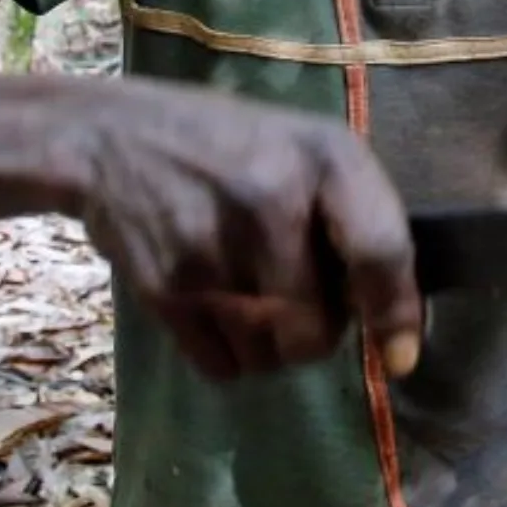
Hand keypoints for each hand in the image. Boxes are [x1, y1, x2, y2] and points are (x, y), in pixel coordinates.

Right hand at [65, 81, 422, 383]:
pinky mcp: (164, 287)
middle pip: (319, 330)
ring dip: (269, 346)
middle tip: (295, 296)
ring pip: (270, 357)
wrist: (107, 139)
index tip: (400, 358)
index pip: (381, 251)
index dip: (397, 314)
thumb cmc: (227, 145)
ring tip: (247, 292)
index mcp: (325, 157)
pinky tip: (213, 304)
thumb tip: (387, 315)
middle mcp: (273, 201)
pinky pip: (222, 366)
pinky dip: (226, 354)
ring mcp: (214, 247)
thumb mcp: (304, 147)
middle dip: (316, 332)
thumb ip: (351, 214)